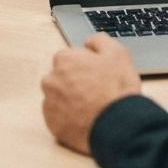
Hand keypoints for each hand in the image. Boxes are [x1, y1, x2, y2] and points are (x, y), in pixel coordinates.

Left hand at [41, 33, 141, 153]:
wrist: (118, 126)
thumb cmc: (117, 90)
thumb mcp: (118, 53)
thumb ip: (99, 40)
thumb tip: (89, 42)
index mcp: (64, 60)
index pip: (70, 58)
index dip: (85, 66)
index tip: (96, 75)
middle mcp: (51, 79)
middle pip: (62, 77)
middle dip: (75, 82)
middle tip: (95, 92)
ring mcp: (50, 103)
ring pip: (58, 97)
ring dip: (70, 99)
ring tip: (91, 107)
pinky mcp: (52, 124)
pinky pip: (58, 117)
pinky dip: (68, 117)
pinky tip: (84, 118)